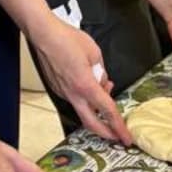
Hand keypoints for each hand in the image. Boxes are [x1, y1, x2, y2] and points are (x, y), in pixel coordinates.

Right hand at [28, 23, 132, 147]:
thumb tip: (102, 81)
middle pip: (91, 123)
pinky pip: (73, 98)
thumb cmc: (67, 39)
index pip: (108, 111)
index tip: (126, 137)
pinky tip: (88, 84)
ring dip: (95, 109)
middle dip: (106, 133)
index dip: (119, 127)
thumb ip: (101, 71)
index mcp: (86, 85)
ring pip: (82, 110)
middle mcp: (73, 93)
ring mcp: (63, 92)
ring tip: (104, 92)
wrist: (44, 34)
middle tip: (116, 135)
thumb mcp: (95, 53)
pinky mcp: (56, 88)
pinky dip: (84, 97)